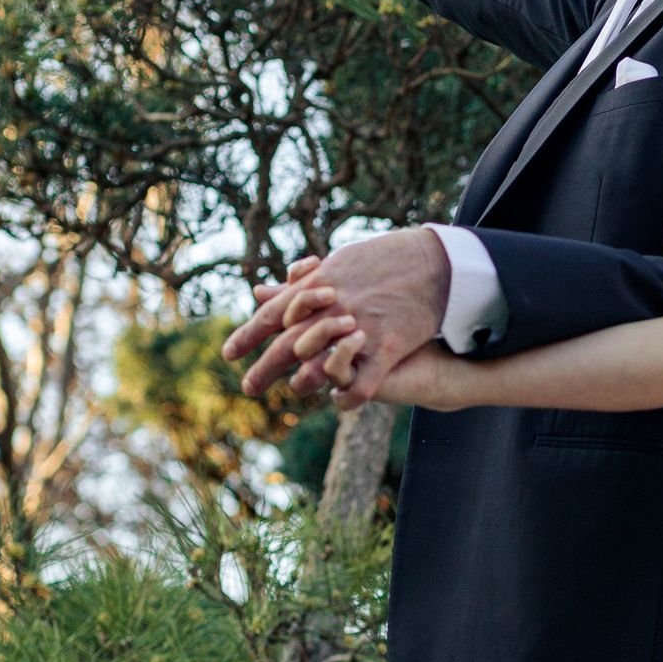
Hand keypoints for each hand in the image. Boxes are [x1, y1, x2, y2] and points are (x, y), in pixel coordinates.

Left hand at [222, 229, 450, 400]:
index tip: (228, 355)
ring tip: (291, 392)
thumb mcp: (337, 266)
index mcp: (317, 286)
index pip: (272, 315)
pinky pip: (360, 384)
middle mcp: (331, 309)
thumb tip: (261, 292)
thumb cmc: (386, 259)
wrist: (434, 263)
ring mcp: (359, 329)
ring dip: (301, 384)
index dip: (248, 336)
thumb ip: (298, 285)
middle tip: (247, 388)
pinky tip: (337, 402)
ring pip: (318, 367)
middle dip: (263, 369)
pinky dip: (345, 397)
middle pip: (287, 345)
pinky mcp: (387, 347)